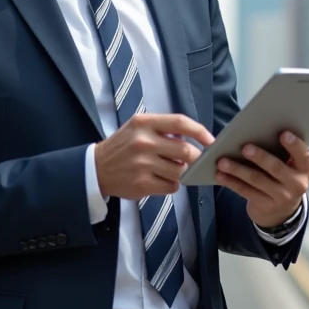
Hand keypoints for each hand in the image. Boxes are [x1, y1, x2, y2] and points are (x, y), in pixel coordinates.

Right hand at [94, 114, 213, 200]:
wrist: (96, 169)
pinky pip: (171, 186)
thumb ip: (163, 129)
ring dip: (182, 172)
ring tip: (172, 169)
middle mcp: (143, 142)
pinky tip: (162, 179)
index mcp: (144, 123)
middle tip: (195, 160)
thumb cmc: (123, 146)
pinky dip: (172, 184)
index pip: (180, 122)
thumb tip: (194, 139)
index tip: (211, 141)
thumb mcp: (138, 127)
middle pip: (185, 150)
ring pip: (180, 170)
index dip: (200, 131)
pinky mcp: (142, 184)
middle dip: (195, 157)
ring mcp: (142, 164)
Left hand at [216, 131, 308, 227]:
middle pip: (277, 168)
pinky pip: (245, 191)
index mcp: (307, 169)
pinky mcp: (265, 206)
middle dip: (260, 157)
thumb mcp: (291, 166)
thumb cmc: (283, 176)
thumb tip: (258, 132)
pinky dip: (231, 181)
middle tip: (245, 147)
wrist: (281, 211)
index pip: (303, 155)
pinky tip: (220, 174)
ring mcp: (282, 197)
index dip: (294, 145)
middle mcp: (298, 184)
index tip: (282, 134)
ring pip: (257, 180)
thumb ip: (283, 152)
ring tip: (223, 161)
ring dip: (238, 169)